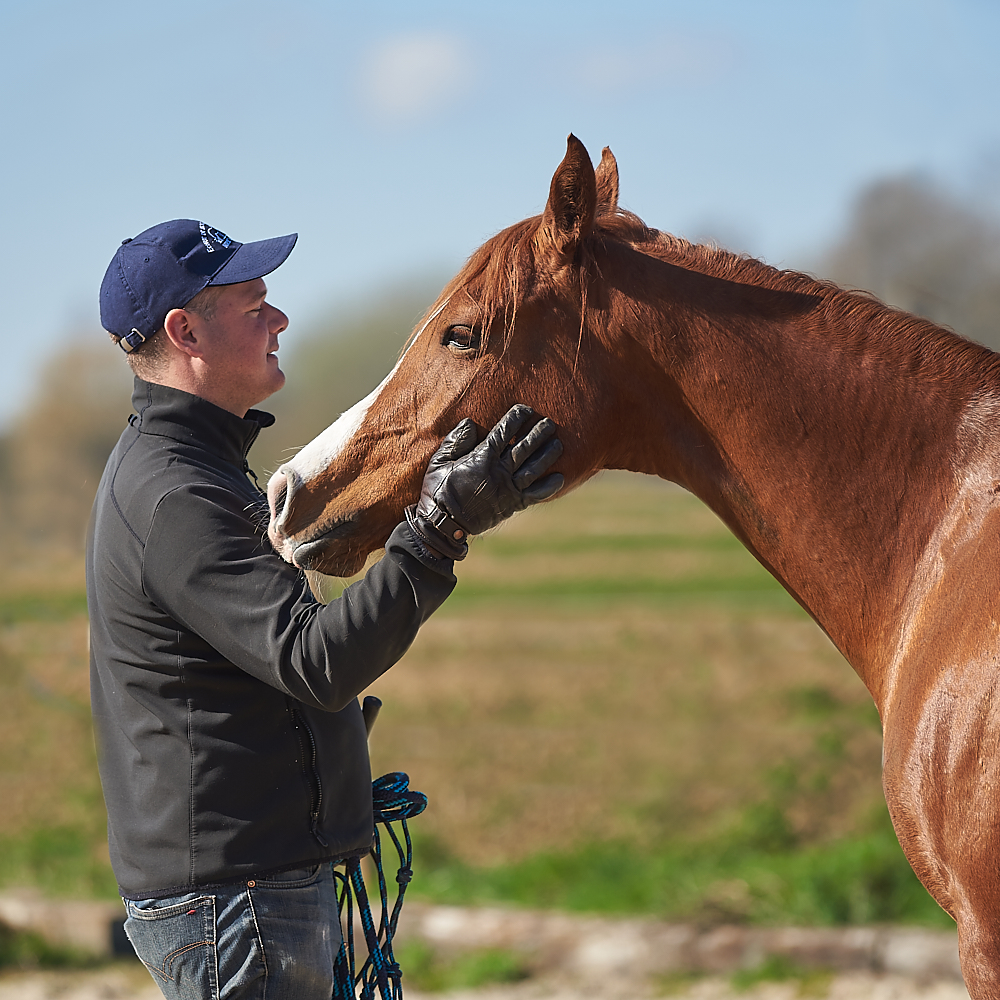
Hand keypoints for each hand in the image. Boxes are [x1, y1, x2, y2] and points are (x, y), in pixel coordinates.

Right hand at [405, 405, 563, 559]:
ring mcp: (508, 489)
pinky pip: (536, 494)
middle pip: (524, 447)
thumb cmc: (438, 490)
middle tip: (550, 422)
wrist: (444, 525)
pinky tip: (560, 477)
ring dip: (548, 454)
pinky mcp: (513, 505)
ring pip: (534, 468)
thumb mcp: (439, 461)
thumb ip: (455, 441)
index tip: (526, 409)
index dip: (516, 418)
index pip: (503, 432)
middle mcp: (499, 472)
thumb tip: (470, 422)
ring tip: (558, 444)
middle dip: (539, 433)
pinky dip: (549, 486)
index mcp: (481, 458)